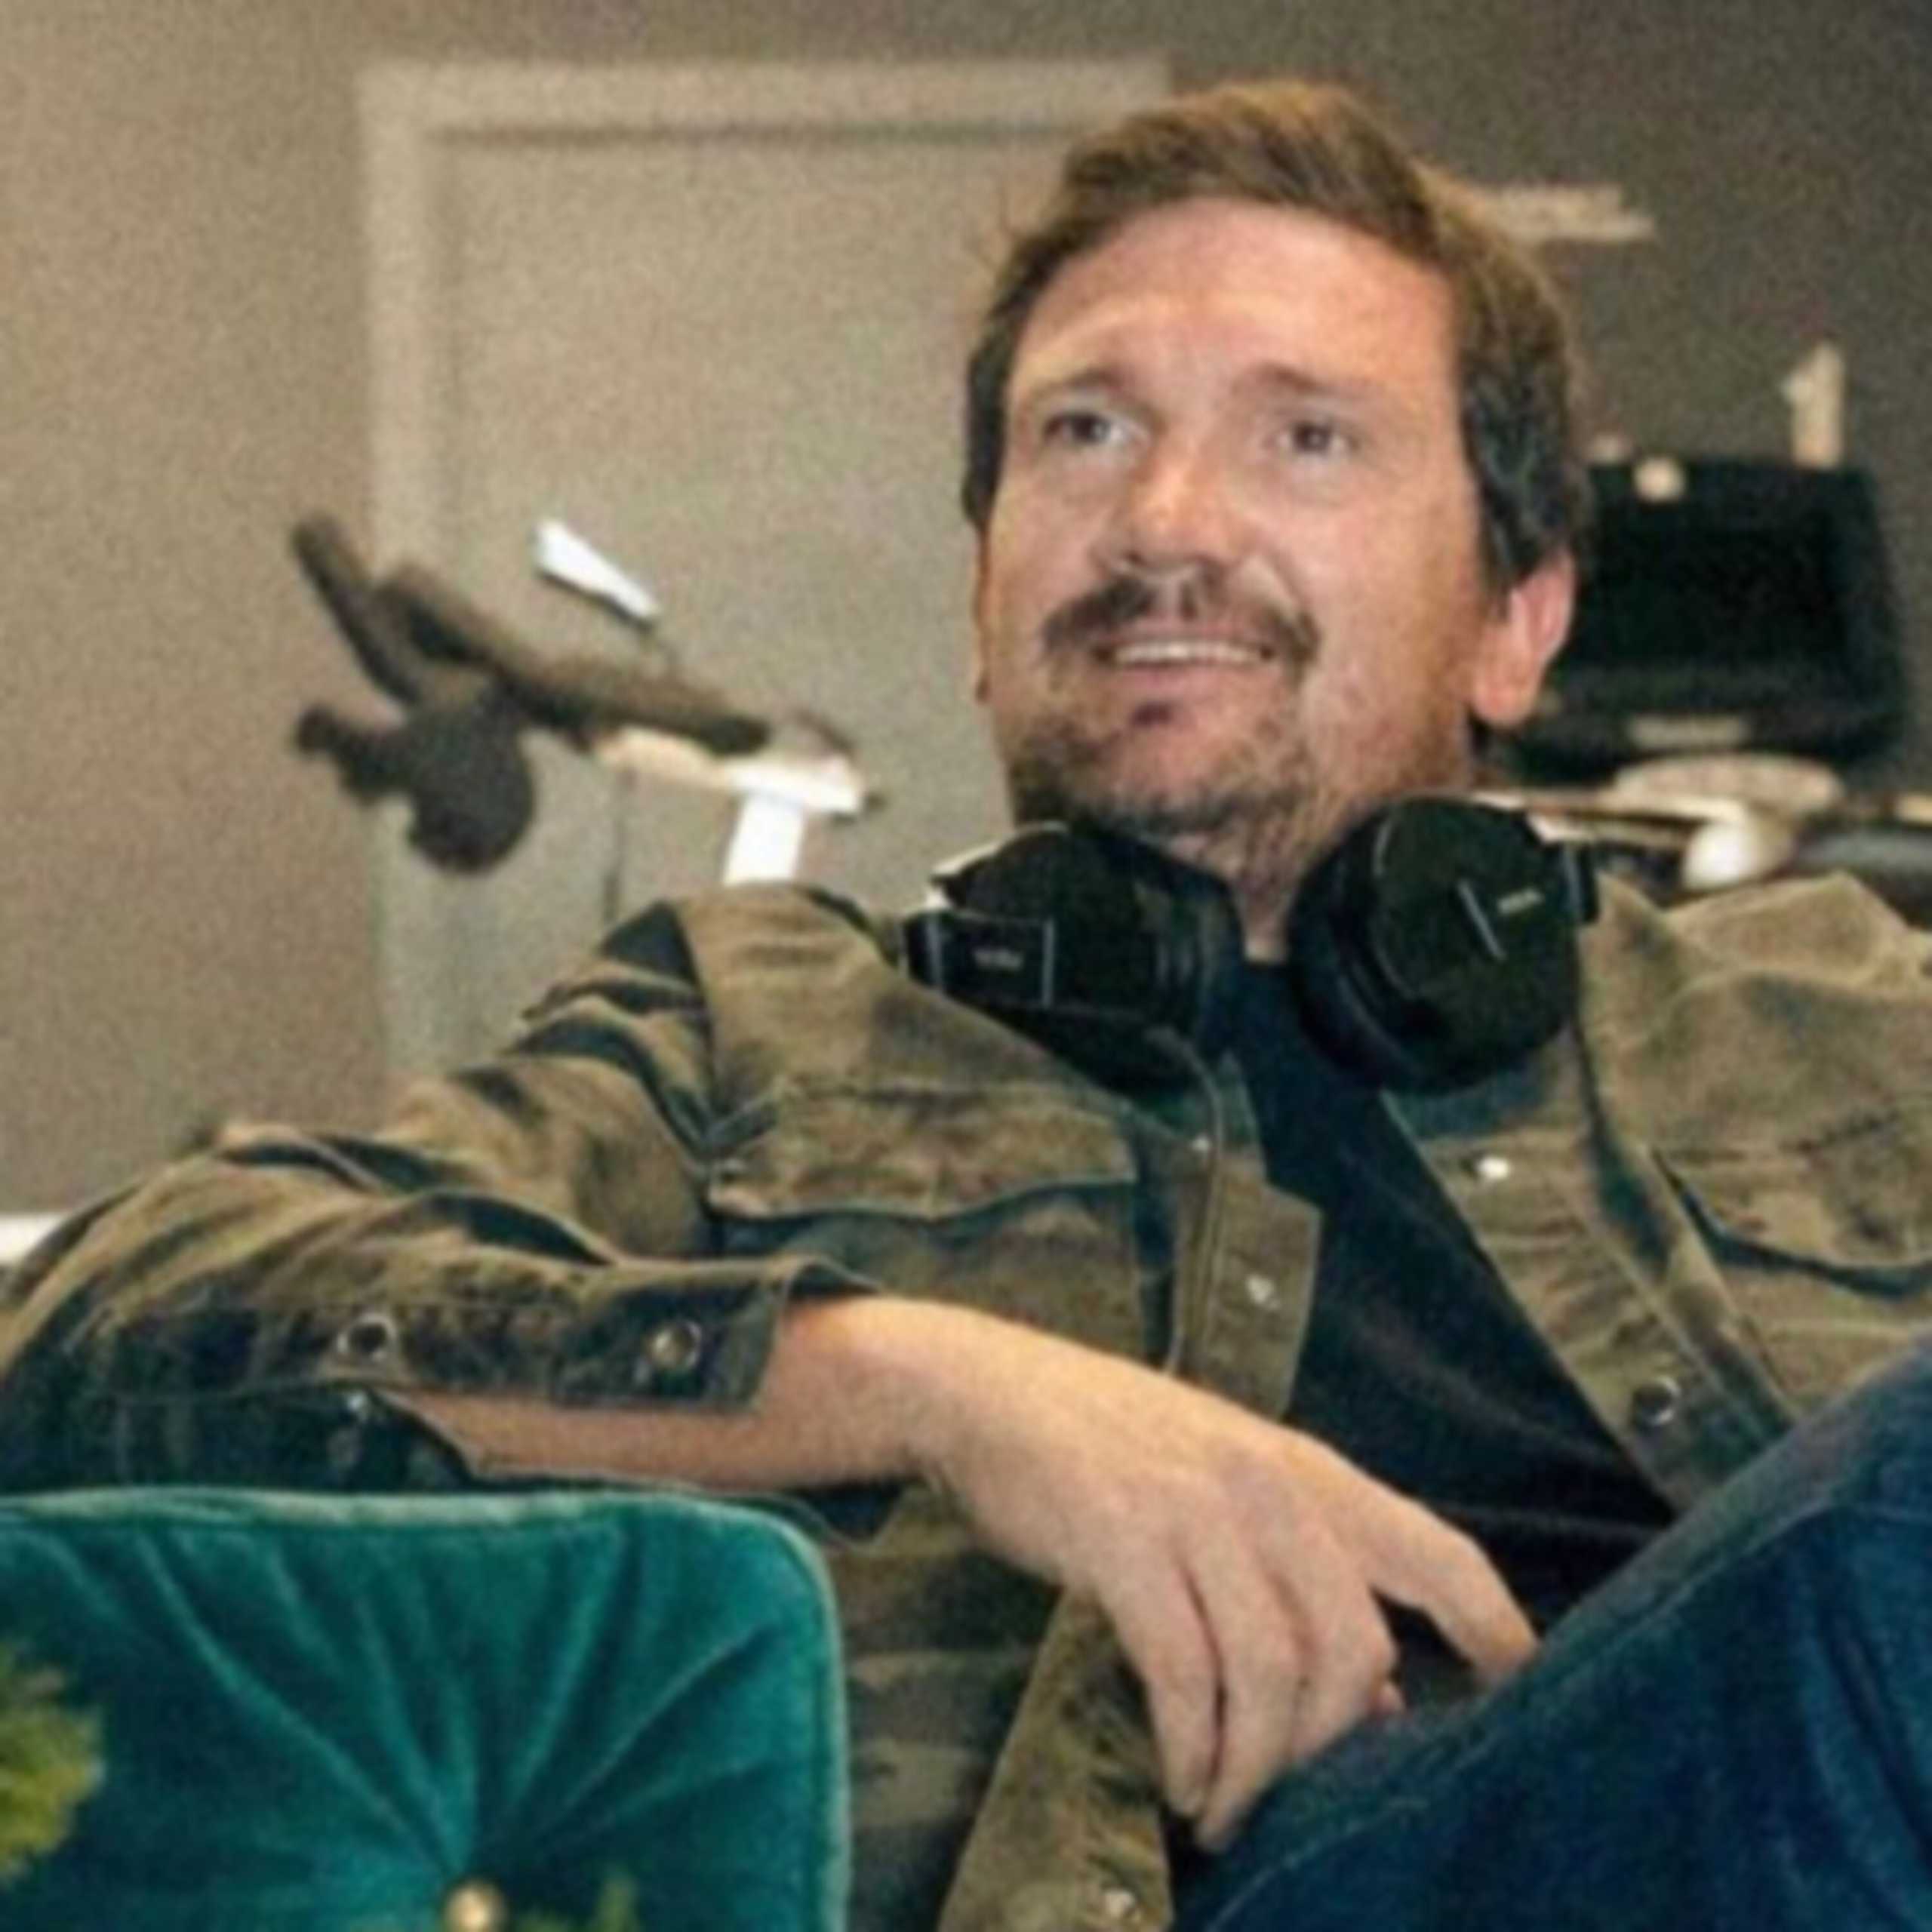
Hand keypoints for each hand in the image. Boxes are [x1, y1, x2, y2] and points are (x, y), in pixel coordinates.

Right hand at [893, 1304, 1536, 1848]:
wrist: (989, 1389)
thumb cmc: (1112, 1450)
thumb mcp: (1225, 1493)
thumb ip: (1301, 1580)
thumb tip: (1380, 1708)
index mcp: (1309, 1471)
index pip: (1439, 1552)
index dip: (1496, 1631)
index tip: (1520, 1701)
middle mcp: (1269, 1485)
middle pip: (1354, 1645)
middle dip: (1331, 1747)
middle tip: (1288, 1799)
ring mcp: (1196, 1507)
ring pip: (1272, 1670)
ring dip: (1252, 1768)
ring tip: (1219, 1810)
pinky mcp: (1121, 1537)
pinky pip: (1182, 1670)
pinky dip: (1190, 1745)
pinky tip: (1180, 1776)